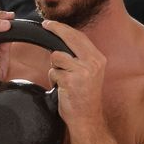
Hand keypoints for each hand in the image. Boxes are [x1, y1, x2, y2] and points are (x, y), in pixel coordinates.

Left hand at [38, 19, 106, 136]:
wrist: (87, 119)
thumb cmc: (84, 97)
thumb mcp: (88, 73)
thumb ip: (79, 58)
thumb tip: (60, 42)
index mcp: (98, 59)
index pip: (80, 37)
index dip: (64, 29)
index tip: (52, 24)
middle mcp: (93, 63)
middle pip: (70, 38)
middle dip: (55, 29)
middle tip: (44, 25)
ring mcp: (83, 71)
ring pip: (57, 56)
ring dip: (55, 68)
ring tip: (63, 80)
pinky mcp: (71, 81)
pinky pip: (53, 72)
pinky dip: (54, 80)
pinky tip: (62, 89)